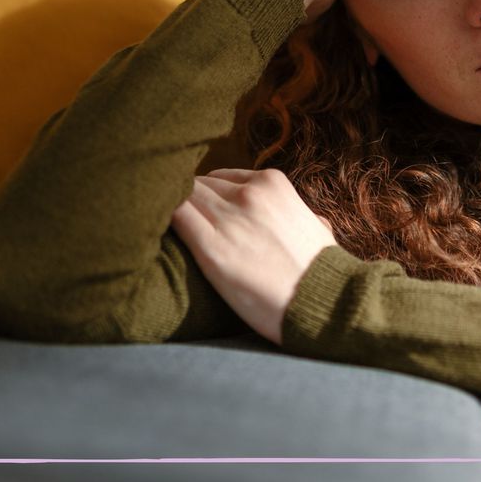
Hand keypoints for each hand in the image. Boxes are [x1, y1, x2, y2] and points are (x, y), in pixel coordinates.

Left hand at [170, 167, 337, 344]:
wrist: (323, 304)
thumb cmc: (322, 273)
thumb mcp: (320, 230)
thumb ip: (306, 217)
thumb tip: (314, 222)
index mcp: (272, 183)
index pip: (221, 178)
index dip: (208, 197)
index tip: (202, 214)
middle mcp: (248, 194)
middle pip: (197, 185)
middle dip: (188, 205)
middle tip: (180, 228)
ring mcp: (229, 218)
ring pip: (182, 196)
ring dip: (172, 212)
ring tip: (163, 231)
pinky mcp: (210, 248)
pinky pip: (175, 217)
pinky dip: (164, 221)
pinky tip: (157, 234)